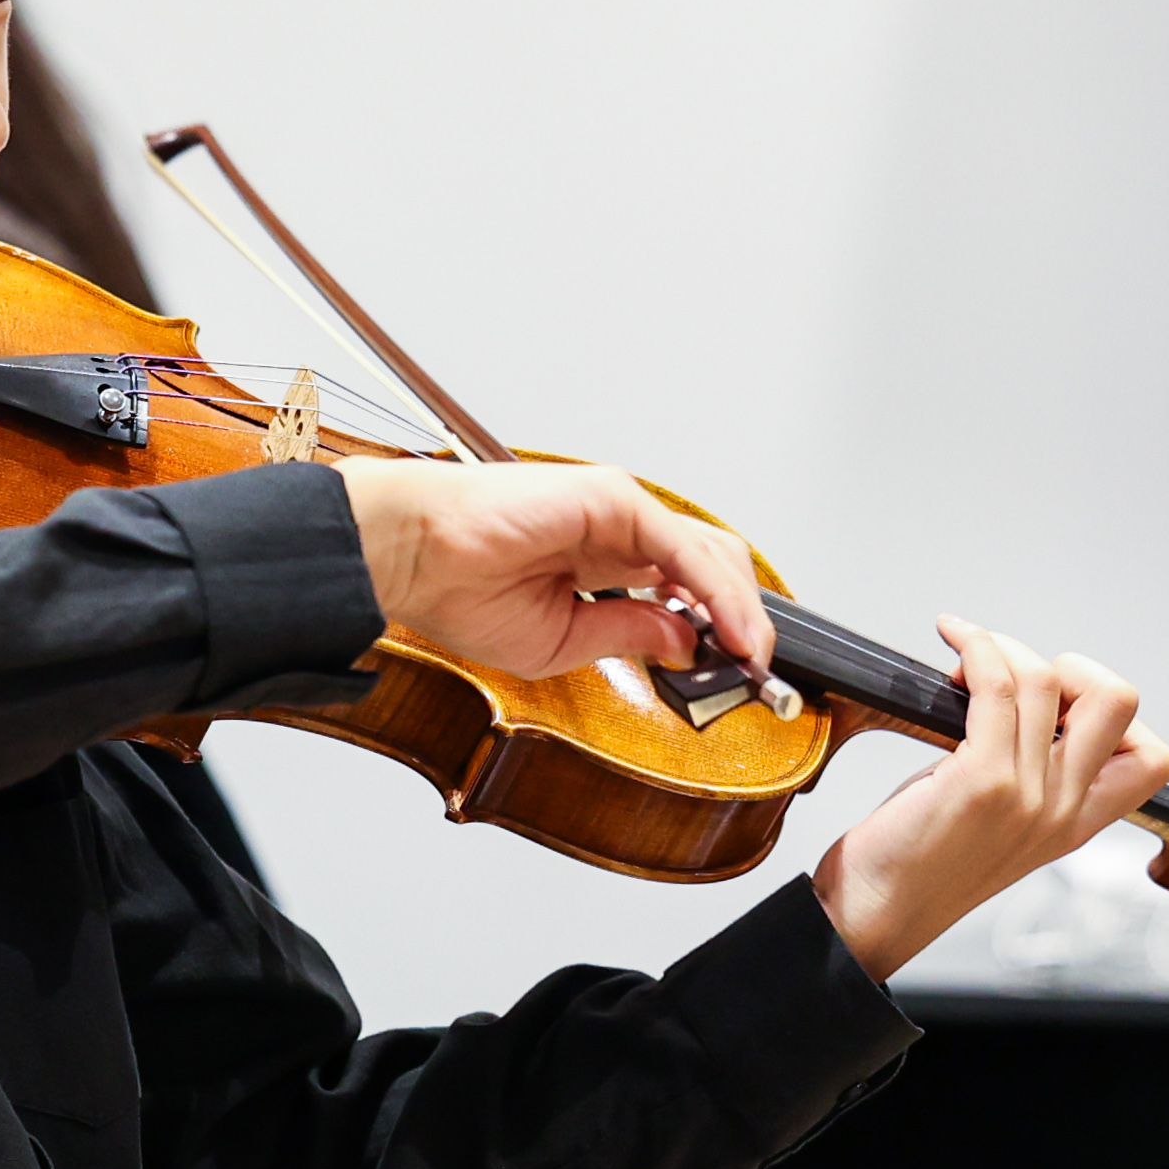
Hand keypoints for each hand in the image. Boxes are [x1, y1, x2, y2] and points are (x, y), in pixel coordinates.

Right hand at [338, 459, 773, 684]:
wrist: (412, 558)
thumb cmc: (460, 590)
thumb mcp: (563, 641)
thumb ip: (630, 635)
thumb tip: (689, 640)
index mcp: (605, 558)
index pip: (686, 583)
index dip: (722, 623)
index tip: (742, 670)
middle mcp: (619, 528)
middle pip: (711, 565)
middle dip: (744, 617)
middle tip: (757, 668)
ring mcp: (620, 509)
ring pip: (709, 553)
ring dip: (740, 608)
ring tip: (750, 656)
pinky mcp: (614, 499)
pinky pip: (682, 549)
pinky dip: (715, 591)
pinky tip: (729, 629)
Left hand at [809, 616, 1168, 979]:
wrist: (877, 912)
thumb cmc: (923, 866)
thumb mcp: (1004, 823)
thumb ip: (1032, 772)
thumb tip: (1022, 694)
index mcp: (1077, 823)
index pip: (1152, 758)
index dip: (1115, 712)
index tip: (1064, 701)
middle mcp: (1062, 810)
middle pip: (1118, 701)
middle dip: (1074, 665)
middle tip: (1024, 674)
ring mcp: (1027, 795)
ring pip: (1045, 680)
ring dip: (1003, 648)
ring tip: (968, 659)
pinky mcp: (982, 782)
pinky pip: (996, 687)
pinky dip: (976, 650)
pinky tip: (956, 644)